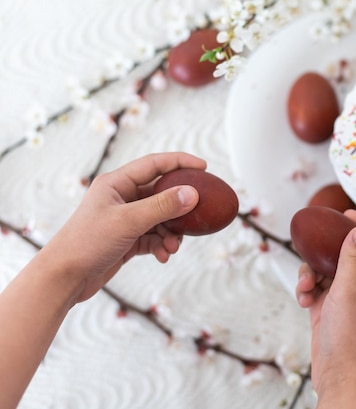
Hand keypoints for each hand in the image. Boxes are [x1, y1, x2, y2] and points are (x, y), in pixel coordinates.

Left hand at [42, 152, 205, 302]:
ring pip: (161, 219)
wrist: (64, 278)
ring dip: (171, 232)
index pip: (155, 165)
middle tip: (198, 214)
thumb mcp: (129, 221)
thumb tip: (192, 193)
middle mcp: (122, 198)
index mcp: (117, 183)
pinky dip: (162, 245)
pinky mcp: (128, 239)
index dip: (180, 163)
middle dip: (179, 208)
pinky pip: (154, 237)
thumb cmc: (87, 242)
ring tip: (174, 246)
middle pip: (161, 194)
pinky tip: (163, 256)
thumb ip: (162, 206)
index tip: (204, 168)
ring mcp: (125, 219)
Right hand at [295, 209, 355, 408]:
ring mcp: (341, 298)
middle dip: (327, 247)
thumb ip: (352, 261)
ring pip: (325, 270)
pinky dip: (306, 290)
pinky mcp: (326, 310)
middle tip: (314, 241)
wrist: (341, 377)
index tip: (345, 213)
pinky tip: (303, 302)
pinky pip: (314, 289)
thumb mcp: (348, 293)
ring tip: (306, 288)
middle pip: (346, 253)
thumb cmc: (350, 339)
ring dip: (310, 272)